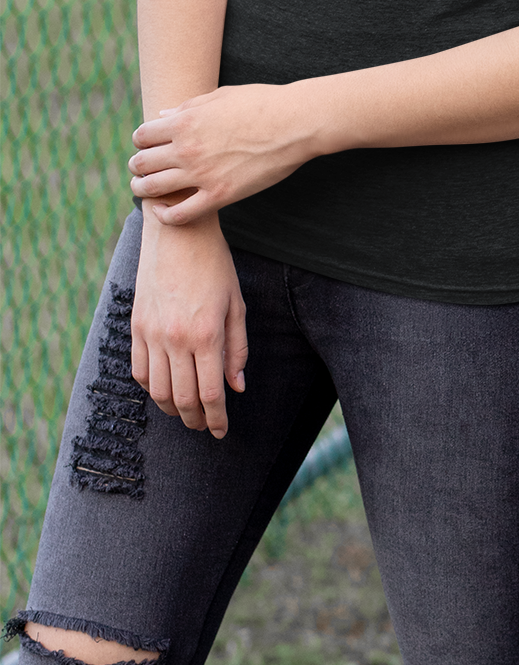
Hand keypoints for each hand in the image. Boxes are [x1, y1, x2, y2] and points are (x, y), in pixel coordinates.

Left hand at [129, 82, 315, 220]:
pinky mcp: (219, 195)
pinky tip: (164, 211)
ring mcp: (201, 174)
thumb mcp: (220, 97)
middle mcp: (186, 149)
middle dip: (138, 165)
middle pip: (143, 163)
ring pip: (153, 189)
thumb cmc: (261, 104)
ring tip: (144, 189)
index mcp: (185, 122)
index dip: (140, 141)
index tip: (146, 145)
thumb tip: (163, 116)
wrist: (295, 123)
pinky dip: (165, 216)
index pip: (142, 136)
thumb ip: (187, 107)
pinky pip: (180, 214)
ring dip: (142, 189)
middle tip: (141, 169)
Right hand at [133, 212, 247, 435]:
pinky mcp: (136, 327)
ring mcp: (152, 334)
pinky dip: (151, 388)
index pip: (210, 393)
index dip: (216, 418)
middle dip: (196, 420)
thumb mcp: (236, 305)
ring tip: (186, 413)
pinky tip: (164, 390)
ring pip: (158, 391)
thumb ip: (237, 349)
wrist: (177, 233)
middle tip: (205, 427)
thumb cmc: (214, 265)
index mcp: (206, 335)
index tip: (221, 431)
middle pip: (182, 398)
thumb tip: (236, 387)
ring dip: (172, 409)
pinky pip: (140, 370)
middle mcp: (176, 339)